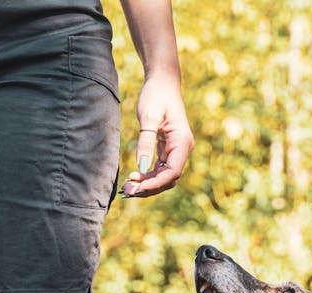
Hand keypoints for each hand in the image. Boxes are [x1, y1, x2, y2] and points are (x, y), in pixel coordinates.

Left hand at [120, 72, 192, 197]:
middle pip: (168, 178)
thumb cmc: (156, 95)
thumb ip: (145, 142)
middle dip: (150, 187)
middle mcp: (183, 148)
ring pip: (164, 176)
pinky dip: (148, 175)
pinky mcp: (168, 149)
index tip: (137, 186)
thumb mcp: (148, 117)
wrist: (163, 81)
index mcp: (182, 141)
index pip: (172, 172)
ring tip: (129, 186)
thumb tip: (141, 167)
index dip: (155, 183)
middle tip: (128, 191)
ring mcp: (176, 150)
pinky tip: (135, 177)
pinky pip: (160, 168)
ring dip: (148, 184)